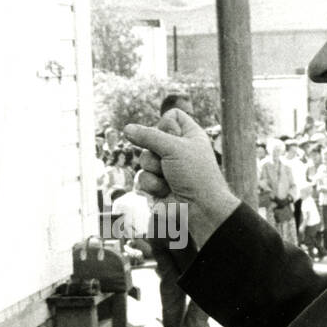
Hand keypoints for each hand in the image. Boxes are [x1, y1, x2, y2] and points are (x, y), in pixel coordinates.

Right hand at [124, 110, 238, 246]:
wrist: (200, 210)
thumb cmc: (195, 175)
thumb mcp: (174, 148)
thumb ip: (148, 136)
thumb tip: (126, 129)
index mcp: (189, 135)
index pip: (172, 116)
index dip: (167, 124)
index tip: (173, 136)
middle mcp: (177, 149)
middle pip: (151, 138)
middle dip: (156, 151)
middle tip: (171, 161)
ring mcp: (167, 167)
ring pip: (144, 159)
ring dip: (154, 169)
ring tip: (169, 178)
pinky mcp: (157, 184)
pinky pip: (142, 177)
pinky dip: (152, 184)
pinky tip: (165, 191)